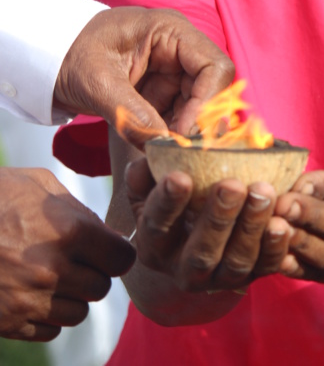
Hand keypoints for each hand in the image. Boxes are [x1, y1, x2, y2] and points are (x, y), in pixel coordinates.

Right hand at [0, 168, 134, 340]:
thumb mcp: (37, 183)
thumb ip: (76, 207)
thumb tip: (104, 232)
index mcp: (69, 232)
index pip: (122, 258)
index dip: (117, 253)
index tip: (108, 249)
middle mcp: (55, 271)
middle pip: (101, 288)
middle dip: (94, 274)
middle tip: (75, 259)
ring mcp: (30, 302)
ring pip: (78, 313)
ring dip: (71, 297)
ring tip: (51, 275)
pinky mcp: (9, 323)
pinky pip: (50, 330)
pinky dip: (47, 315)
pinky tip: (31, 291)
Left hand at [54, 6, 234, 145]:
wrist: (46, 57)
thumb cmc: (69, 54)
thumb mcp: (97, 83)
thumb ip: (131, 113)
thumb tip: (162, 144)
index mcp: (170, 30)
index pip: (214, 66)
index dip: (208, 103)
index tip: (185, 134)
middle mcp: (179, 47)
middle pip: (212, 88)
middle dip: (198, 121)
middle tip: (178, 151)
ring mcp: (171, 69)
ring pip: (198, 105)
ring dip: (184, 130)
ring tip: (161, 151)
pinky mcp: (161, 88)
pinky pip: (178, 114)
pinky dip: (170, 133)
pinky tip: (155, 146)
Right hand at [125, 158, 290, 292]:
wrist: (195, 241)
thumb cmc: (177, 201)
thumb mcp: (154, 188)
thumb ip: (147, 172)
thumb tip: (145, 160)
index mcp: (155, 244)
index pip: (157, 225)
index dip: (167, 202)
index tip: (180, 177)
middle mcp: (183, 269)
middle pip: (200, 252)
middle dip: (218, 218)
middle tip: (232, 185)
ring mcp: (218, 278)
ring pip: (236, 261)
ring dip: (251, 227)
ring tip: (264, 193)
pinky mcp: (249, 277)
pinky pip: (265, 267)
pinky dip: (276, 246)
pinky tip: (283, 222)